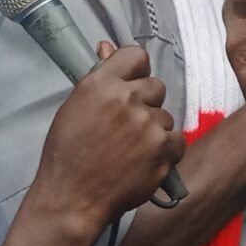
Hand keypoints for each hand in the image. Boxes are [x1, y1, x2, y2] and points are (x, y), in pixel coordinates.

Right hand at [33, 42, 184, 232]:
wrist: (72, 199)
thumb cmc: (68, 155)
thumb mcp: (75, 108)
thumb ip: (98, 78)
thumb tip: (108, 47)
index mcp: (99, 84)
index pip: (136, 56)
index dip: (135, 71)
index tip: (130, 85)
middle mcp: (125, 99)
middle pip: (156, 86)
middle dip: (146, 104)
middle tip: (125, 127)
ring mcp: (147, 124)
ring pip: (166, 116)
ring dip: (154, 131)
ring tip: (129, 151)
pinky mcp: (163, 149)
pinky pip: (177, 140)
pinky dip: (166, 152)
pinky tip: (144, 162)